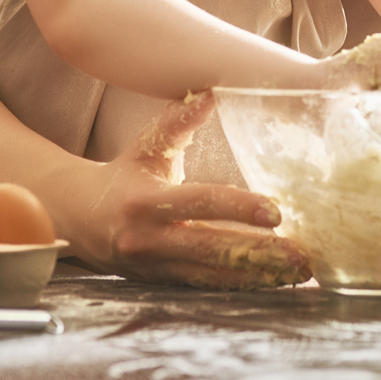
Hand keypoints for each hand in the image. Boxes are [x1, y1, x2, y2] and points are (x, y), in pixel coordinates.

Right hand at [51, 91, 310, 288]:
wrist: (77, 221)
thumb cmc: (122, 178)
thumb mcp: (146, 148)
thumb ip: (177, 123)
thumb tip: (210, 93)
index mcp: (147, 202)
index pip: (200, 203)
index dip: (238, 207)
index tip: (277, 213)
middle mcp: (150, 239)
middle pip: (212, 249)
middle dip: (260, 253)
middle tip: (302, 255)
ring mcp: (155, 267)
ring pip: (212, 276)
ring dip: (257, 276)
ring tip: (298, 273)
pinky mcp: (161, 283)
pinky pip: (205, 286)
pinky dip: (239, 285)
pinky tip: (272, 282)